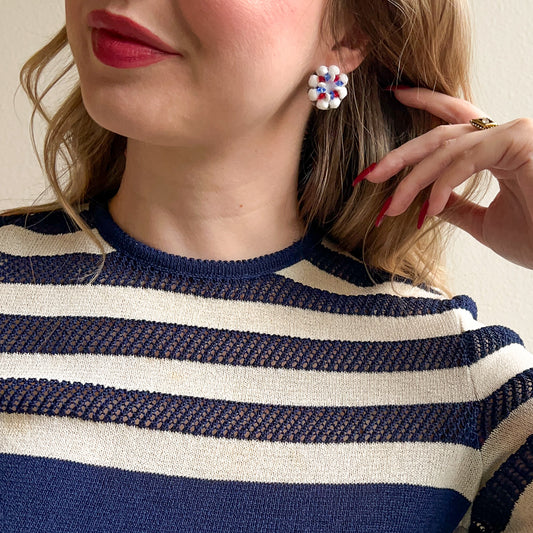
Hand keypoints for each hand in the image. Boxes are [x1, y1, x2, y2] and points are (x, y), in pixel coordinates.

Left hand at [360, 86, 532, 268]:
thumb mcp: (482, 221)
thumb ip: (456, 205)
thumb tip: (430, 202)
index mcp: (496, 148)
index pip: (455, 121)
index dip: (425, 103)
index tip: (396, 96)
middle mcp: (504, 134)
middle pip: (441, 134)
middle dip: (402, 155)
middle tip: (370, 174)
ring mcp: (513, 133)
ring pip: (447, 147)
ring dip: (413, 179)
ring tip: (392, 207)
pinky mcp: (518, 140)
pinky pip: (465, 158)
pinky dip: (443, 184)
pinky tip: (430, 208)